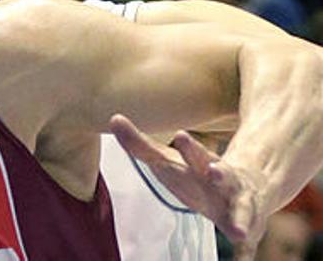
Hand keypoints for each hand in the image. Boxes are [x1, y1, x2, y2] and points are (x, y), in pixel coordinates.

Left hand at [110, 114, 266, 260]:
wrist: (249, 187)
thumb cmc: (196, 173)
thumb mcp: (168, 160)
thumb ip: (140, 144)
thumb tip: (114, 118)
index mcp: (200, 163)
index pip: (190, 153)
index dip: (188, 146)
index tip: (181, 136)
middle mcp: (222, 180)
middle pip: (220, 173)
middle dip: (217, 172)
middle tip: (212, 171)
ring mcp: (237, 203)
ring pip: (241, 209)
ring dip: (239, 218)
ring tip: (238, 232)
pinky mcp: (247, 226)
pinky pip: (248, 242)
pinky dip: (245, 250)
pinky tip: (242, 258)